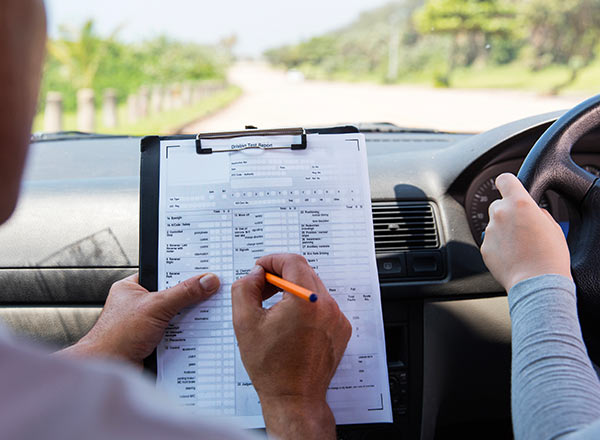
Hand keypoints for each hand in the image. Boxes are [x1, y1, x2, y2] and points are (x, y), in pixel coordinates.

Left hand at [58, 273, 219, 366]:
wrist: (107, 369)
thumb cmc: (115, 338)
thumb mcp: (155, 306)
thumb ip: (183, 292)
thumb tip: (207, 280)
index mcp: (133, 288)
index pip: (164, 273)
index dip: (184, 272)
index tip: (206, 271)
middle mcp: (139, 304)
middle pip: (173, 295)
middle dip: (190, 298)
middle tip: (209, 293)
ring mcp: (147, 324)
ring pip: (176, 315)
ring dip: (188, 319)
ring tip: (203, 316)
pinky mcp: (154, 341)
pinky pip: (176, 333)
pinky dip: (185, 335)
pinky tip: (194, 335)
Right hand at [232, 254, 351, 439]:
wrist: (294, 398)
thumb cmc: (271, 366)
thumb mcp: (244, 322)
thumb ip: (245, 288)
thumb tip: (256, 275)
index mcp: (305, 300)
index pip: (292, 261)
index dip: (272, 260)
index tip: (261, 268)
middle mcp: (327, 306)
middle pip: (304, 272)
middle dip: (281, 275)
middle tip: (263, 287)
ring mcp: (337, 318)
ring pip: (314, 288)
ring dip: (294, 290)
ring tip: (275, 308)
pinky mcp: (341, 329)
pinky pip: (323, 305)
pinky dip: (307, 305)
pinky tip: (291, 323)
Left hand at [481, 173, 571, 290]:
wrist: (537, 282)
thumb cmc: (549, 256)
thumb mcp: (553, 226)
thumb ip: (537, 212)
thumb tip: (532, 212)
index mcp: (519, 203)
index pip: (505, 179)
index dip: (508, 183)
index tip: (509, 187)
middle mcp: (500, 214)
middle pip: (498, 204)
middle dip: (508, 212)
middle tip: (522, 227)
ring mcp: (490, 231)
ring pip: (494, 224)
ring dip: (503, 230)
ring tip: (519, 246)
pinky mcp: (484, 247)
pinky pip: (490, 241)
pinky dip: (498, 246)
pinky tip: (512, 255)